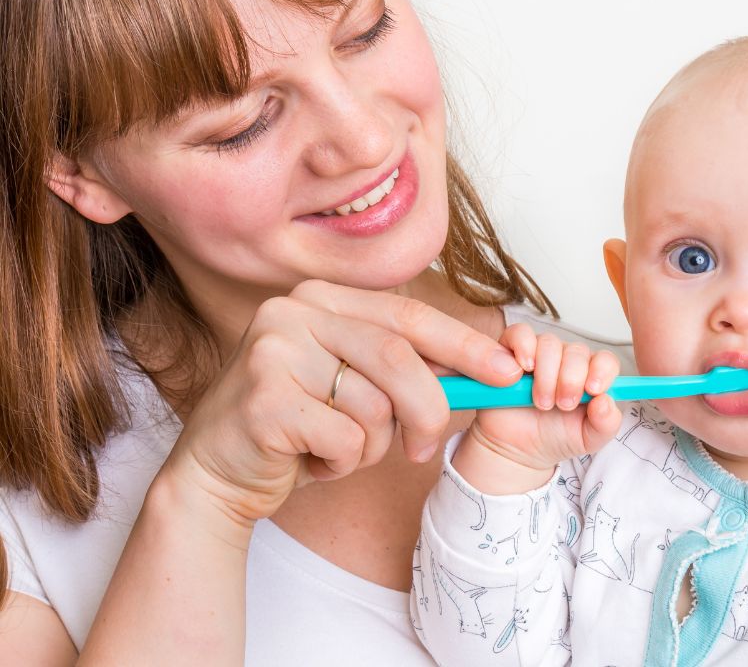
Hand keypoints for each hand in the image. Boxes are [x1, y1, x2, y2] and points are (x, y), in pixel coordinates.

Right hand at [158, 280, 523, 528]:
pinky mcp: (263, 400)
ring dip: (372, 445)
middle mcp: (294, 311)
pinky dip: (343, 464)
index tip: (506, 371)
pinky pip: (346, 440)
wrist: (218, 474)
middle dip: (428, 408)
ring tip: (338, 448)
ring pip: (374, 405)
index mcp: (321, 298)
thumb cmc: (300, 426)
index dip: (464, 344)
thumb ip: (404, 368)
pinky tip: (311, 461)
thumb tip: (485, 368)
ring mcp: (273, 351)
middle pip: (398, 357)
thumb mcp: (355, 384)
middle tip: (424, 446)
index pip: (409, 315)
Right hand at [453, 324, 621, 493]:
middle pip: (577, 351)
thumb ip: (606, 424)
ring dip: (546, 374)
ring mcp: (540, 353)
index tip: (592, 390)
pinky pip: (520, 333)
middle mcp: (566, 360)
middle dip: (571, 379)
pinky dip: (523, 347)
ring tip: (541, 402)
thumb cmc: (555, 438)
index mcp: (589, 376)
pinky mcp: (512, 351)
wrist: (517, 450)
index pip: (605, 360)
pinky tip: (524, 369)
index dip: (602, 370)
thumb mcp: (588, 439)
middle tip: (563, 405)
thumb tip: (606, 400)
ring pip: (550, 344)